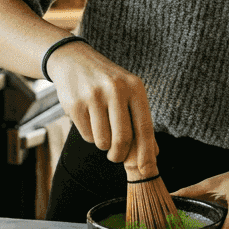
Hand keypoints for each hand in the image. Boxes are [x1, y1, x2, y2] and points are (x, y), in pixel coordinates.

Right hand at [45, 41, 156, 164]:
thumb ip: (140, 121)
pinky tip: (88, 119)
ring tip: (101, 129)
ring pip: (103, 141)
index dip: (146, 152)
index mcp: (134, 87)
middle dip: (119, 155)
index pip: (144, 127)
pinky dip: (89, 135)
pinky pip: (87, 135)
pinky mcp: (75, 104)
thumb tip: (154, 154)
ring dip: (103, 144)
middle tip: (116, 156)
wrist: (74, 59)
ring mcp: (94, 96)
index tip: (146, 169)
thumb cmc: (107, 81)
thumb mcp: (128, 92)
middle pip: (123, 139)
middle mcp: (116, 89)